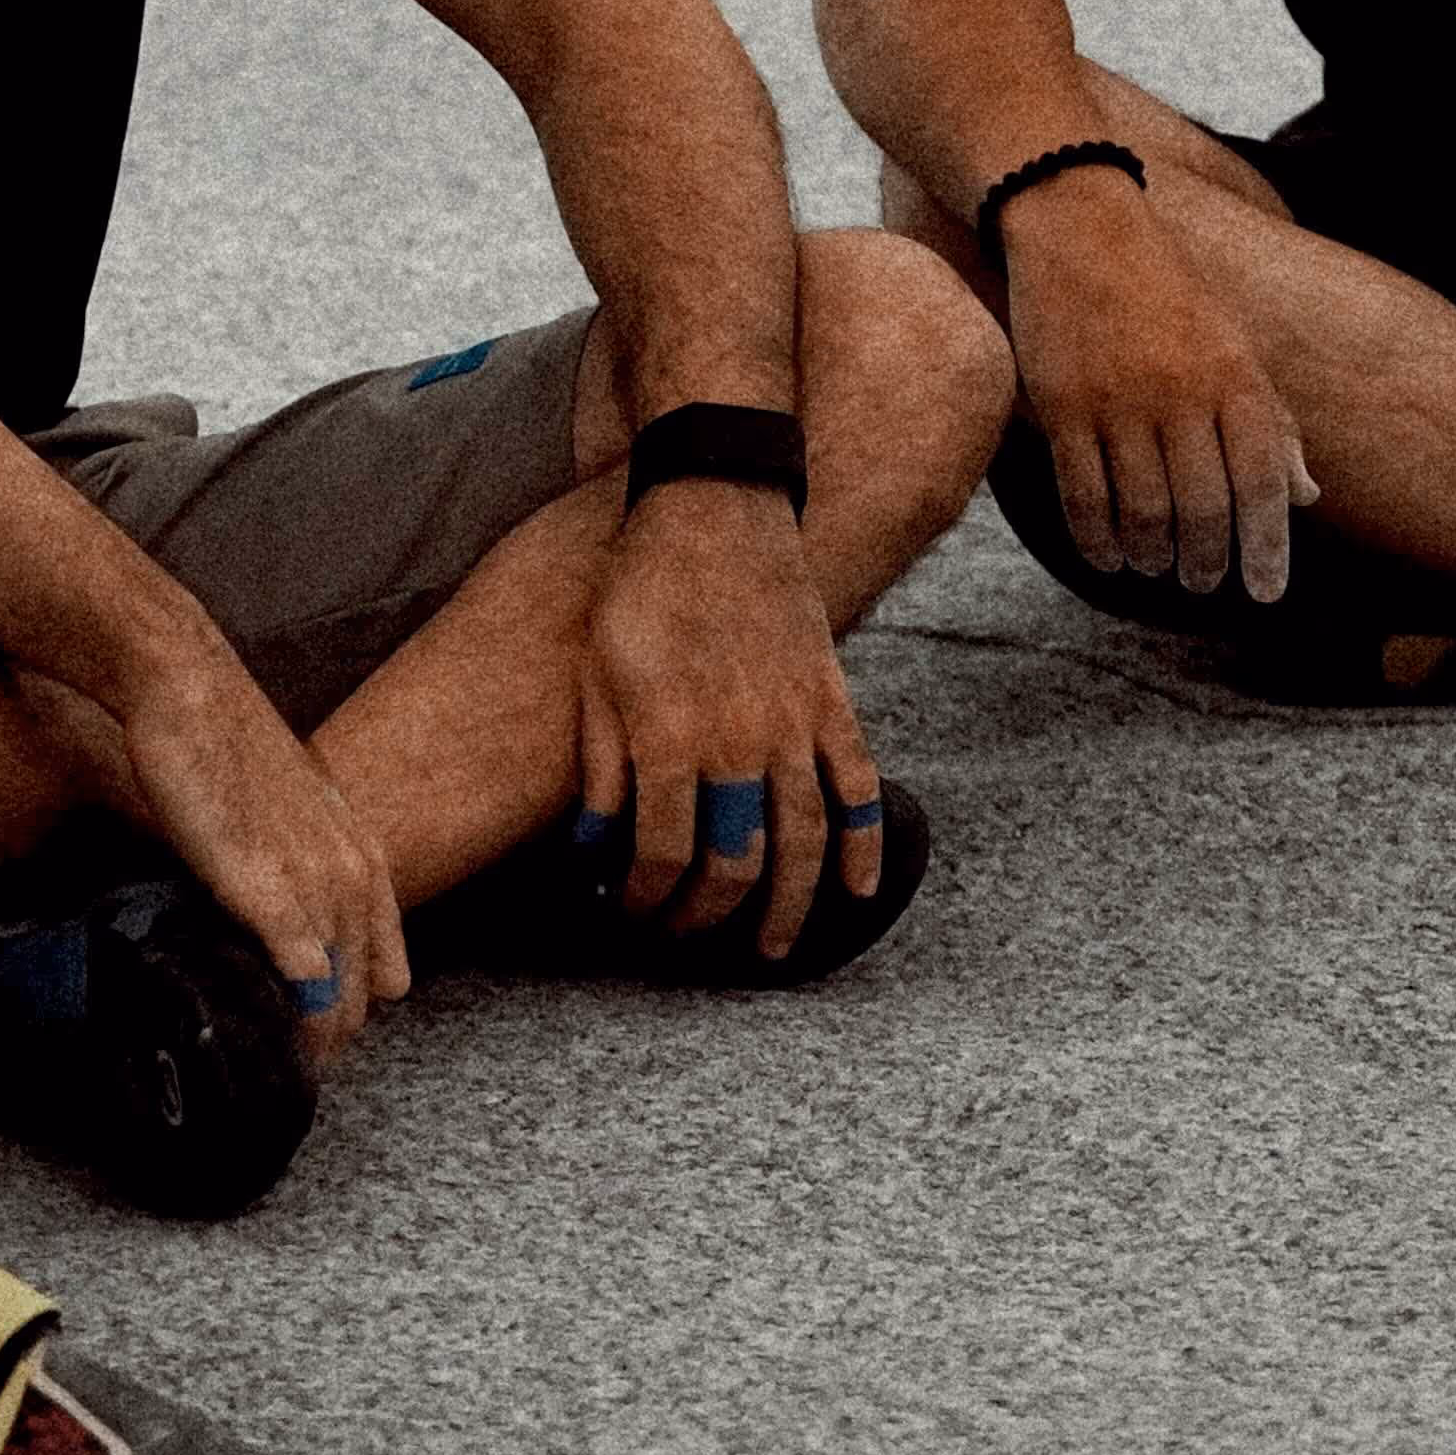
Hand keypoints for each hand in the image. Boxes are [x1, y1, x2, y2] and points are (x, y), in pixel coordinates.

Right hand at [90, 638, 409, 1048]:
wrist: (190, 692)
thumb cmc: (224, 745)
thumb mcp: (284, 810)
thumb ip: (290, 866)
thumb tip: (271, 914)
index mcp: (363, 859)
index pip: (386, 971)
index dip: (348, 1009)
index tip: (311, 1034)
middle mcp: (354, 877)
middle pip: (363, 998)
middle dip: (328, 1041)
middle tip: (285, 1069)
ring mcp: (317, 887)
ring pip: (337, 1003)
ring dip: (307, 1043)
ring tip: (268, 1067)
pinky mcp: (270, 893)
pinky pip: (303, 983)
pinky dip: (284, 1018)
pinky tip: (255, 1032)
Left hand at [572, 475, 885, 957]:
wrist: (714, 507)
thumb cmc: (641, 588)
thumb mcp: (595, 673)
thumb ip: (600, 768)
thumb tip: (591, 850)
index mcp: (670, 736)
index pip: (663, 855)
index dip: (646, 897)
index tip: (633, 909)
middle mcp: (738, 740)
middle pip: (736, 863)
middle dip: (708, 914)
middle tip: (688, 933)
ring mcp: (795, 722)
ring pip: (804, 841)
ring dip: (790, 906)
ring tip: (773, 947)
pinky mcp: (832, 700)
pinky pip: (858, 786)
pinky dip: (863, 844)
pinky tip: (857, 888)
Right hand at [998, 184, 1302, 604]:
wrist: (1078, 220)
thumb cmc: (1165, 286)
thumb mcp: (1234, 340)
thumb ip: (1272, 418)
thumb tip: (1307, 496)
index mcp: (1236, 375)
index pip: (1265, 481)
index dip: (1269, 546)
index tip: (1267, 593)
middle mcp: (1182, 392)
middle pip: (1204, 508)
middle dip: (1207, 561)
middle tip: (1203, 583)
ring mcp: (1119, 400)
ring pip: (1143, 511)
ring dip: (1154, 555)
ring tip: (1157, 567)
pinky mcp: (1062, 404)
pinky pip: (1083, 494)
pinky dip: (1097, 539)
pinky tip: (1108, 556)